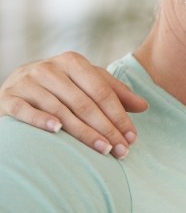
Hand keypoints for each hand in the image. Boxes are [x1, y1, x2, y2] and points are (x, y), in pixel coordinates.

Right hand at [0, 51, 147, 157]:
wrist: (15, 85)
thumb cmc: (59, 86)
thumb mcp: (86, 83)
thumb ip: (114, 92)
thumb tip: (144, 106)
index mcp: (73, 62)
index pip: (102, 91)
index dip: (119, 115)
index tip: (132, 137)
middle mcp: (50, 69)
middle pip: (84, 103)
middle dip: (106, 129)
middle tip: (121, 150)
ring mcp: (27, 82)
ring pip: (60, 110)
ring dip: (83, 132)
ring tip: (102, 149)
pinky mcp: (8, 97)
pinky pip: (26, 110)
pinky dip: (41, 120)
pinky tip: (57, 131)